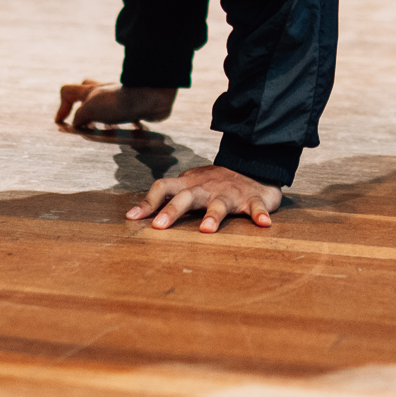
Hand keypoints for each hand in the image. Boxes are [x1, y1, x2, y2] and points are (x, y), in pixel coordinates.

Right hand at [56, 80, 176, 130]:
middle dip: (83, 111)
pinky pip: (126, 116)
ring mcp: (120, 99)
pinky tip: (127, 134)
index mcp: (91, 91)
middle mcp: (104, 92)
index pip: (68, 91)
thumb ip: (79, 117)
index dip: (62, 107)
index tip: (62, 123)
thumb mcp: (89, 109)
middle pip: (86, 95)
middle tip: (85, 127)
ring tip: (106, 134)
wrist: (149, 98)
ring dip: (103, 121)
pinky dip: (124, 125)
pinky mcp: (135, 107)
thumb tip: (77, 125)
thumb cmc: (119, 102)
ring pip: (106, 107)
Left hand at [128, 164, 282, 232]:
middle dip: (172, 211)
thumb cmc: (214, 183)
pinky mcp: (252, 198)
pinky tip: (263, 223)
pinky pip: (256, 206)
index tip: (132, 219)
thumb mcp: (189, 186)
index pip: (163, 187)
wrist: (252, 166)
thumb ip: (168, 197)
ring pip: (219, 204)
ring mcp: (229, 193)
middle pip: (186, 197)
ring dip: (213, 216)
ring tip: (207, 230)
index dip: (147, 202)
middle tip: (159, 226)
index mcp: (189, 185)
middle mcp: (206, 188)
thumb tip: (133, 215)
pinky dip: (259, 213)